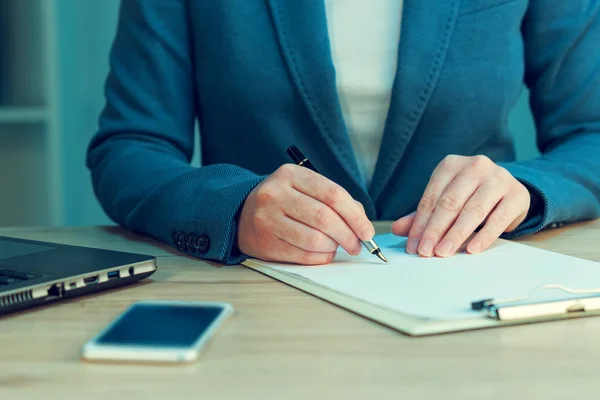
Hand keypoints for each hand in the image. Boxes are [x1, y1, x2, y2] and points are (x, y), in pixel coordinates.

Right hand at [237, 164, 374, 264]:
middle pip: (325, 218)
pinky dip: (320, 258)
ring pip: (315, 239)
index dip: (355, 215)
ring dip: (333, 247)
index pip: (333, 194)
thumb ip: (334, 199)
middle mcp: (275, 194)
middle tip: (358, 245)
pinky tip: (323, 253)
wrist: (241, 214)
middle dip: (348, 235)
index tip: (367, 231)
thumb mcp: (303, 188)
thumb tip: (361, 222)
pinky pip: (303, 256)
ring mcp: (267, 219)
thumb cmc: (283, 201)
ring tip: (336, 246)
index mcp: (290, 175)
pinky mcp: (265, 243)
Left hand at [392, 155, 530, 256]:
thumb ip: (422, 214)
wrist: (509, 190)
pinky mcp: (517, 194)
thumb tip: (397, 229)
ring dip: (456, 234)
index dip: (420, 223)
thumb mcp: (445, 200)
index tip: (413, 245)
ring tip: (444, 252)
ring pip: (473, 209)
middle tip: (426, 251)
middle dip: (435, 230)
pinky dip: (484, 235)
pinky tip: (472, 249)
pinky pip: (498, 218)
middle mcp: (475, 166)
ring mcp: (498, 178)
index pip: (431, 197)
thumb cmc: (470, 196)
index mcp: (451, 165)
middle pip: (450, 202)